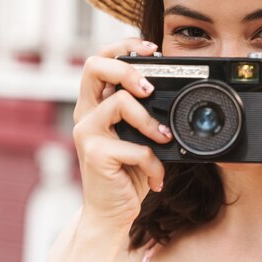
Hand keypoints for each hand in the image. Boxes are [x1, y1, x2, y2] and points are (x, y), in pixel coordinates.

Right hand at [72, 38, 171, 230]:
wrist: (111, 213)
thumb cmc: (127, 174)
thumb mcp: (139, 139)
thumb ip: (146, 116)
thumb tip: (175, 99)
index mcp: (96, 104)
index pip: (101, 60)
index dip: (124, 47)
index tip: (153, 50)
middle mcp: (86, 113)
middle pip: (95, 67)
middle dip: (128, 69)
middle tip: (149, 88)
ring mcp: (88, 133)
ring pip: (120, 102)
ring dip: (150, 122)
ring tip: (163, 139)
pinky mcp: (95, 155)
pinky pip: (136, 147)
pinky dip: (154, 163)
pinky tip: (156, 177)